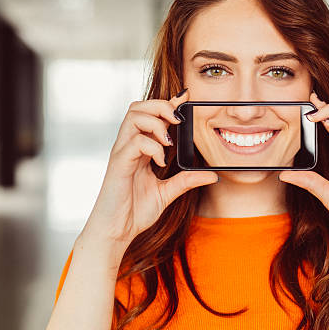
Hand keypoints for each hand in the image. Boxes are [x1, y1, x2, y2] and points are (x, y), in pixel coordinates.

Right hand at [81, 89, 217, 249]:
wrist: (116, 232)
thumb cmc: (134, 212)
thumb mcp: (167, 193)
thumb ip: (186, 181)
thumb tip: (212, 175)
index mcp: (139, 149)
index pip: (151, 115)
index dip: (168, 103)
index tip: (186, 97)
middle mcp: (128, 146)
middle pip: (138, 107)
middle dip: (161, 106)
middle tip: (179, 121)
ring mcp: (121, 152)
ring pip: (133, 116)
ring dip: (156, 122)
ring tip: (169, 140)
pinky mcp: (118, 163)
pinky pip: (134, 142)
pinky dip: (152, 146)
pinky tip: (160, 161)